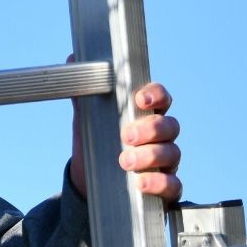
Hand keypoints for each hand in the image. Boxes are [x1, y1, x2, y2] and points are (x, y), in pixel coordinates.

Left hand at [69, 79, 182, 202]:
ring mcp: (166, 161)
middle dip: (149, 129)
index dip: (156, 95)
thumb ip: (84, 93)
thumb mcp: (87, 119)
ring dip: (150, 156)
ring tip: (124, 161)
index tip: (140, 99)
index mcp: (146, 114)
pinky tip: (140, 182)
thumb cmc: (96, 142)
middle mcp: (161, 136)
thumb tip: (73, 60)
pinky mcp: (166, 186)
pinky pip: (173, 184)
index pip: (161, 98)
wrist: (88, 179)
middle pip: (170, 126)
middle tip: (126, 135)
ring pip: (172, 153)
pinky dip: (159, 183)